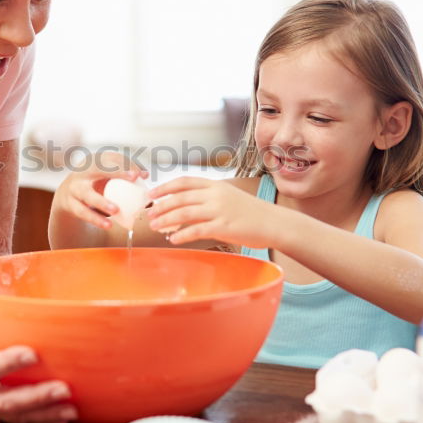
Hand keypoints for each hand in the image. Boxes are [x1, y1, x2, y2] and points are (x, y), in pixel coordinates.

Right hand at [51, 151, 148, 229]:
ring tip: (116, 210)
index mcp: (93, 161)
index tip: (138, 174)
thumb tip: (144, 175)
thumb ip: (126, 172)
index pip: (111, 159)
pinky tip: (108, 225)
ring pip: (87, 195)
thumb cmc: (94, 182)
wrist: (66, 194)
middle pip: (98, 168)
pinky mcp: (70, 204)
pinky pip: (83, 212)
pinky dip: (96, 219)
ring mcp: (74, 187)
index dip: (126, 165)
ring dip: (102, 202)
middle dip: (116, 172)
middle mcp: (82, 171)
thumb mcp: (106, 174)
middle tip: (133, 178)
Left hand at [147, 177, 275, 248]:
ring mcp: (219, 210)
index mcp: (215, 185)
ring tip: (155, 227)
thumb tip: (185, 205)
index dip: (165, 187)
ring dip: (166, 220)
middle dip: (161, 206)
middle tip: (149, 215)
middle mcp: (215, 195)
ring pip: (184, 213)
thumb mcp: (228, 196)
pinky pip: (196, 230)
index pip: (184, 182)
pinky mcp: (223, 227)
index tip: (151, 194)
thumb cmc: (251, 212)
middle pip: (180, 198)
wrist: (274, 222)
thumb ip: (208, 198)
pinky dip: (181, 235)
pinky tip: (173, 240)